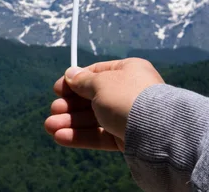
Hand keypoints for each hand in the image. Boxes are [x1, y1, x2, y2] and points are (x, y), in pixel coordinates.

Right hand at [44, 58, 163, 151]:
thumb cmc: (128, 98)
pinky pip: (100, 135)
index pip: (96, 74)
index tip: (57, 90)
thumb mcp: (100, 83)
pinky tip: (60, 137)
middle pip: (92, 99)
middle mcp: (129, 92)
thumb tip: (71, 73)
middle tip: (52, 111)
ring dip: (70, 123)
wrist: (159, 131)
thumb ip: (83, 81)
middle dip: (69, 106)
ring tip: (49, 127)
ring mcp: (128, 116)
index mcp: (128, 71)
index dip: (74, 82)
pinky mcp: (127, 138)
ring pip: (93, 119)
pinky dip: (80, 136)